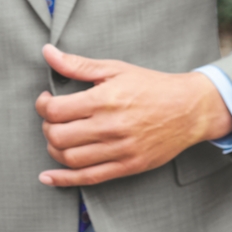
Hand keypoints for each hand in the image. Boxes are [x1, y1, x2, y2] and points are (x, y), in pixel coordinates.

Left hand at [34, 45, 231, 187]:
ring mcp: (119, 149)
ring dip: (54, 149)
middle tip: (53, 120)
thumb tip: (47, 52)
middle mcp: (110, 127)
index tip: (46, 101)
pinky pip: (89, 178)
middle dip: (47, 128)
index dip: (42, 106)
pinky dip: (64, 180)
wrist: (190, 109)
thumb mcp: (114, 69)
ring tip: (59, 138)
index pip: (55, 110)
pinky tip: (48, 177)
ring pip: (69, 158)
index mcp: (104, 100)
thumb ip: (77, 64)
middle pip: (58, 136)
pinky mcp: (128, 166)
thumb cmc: (151, 86)